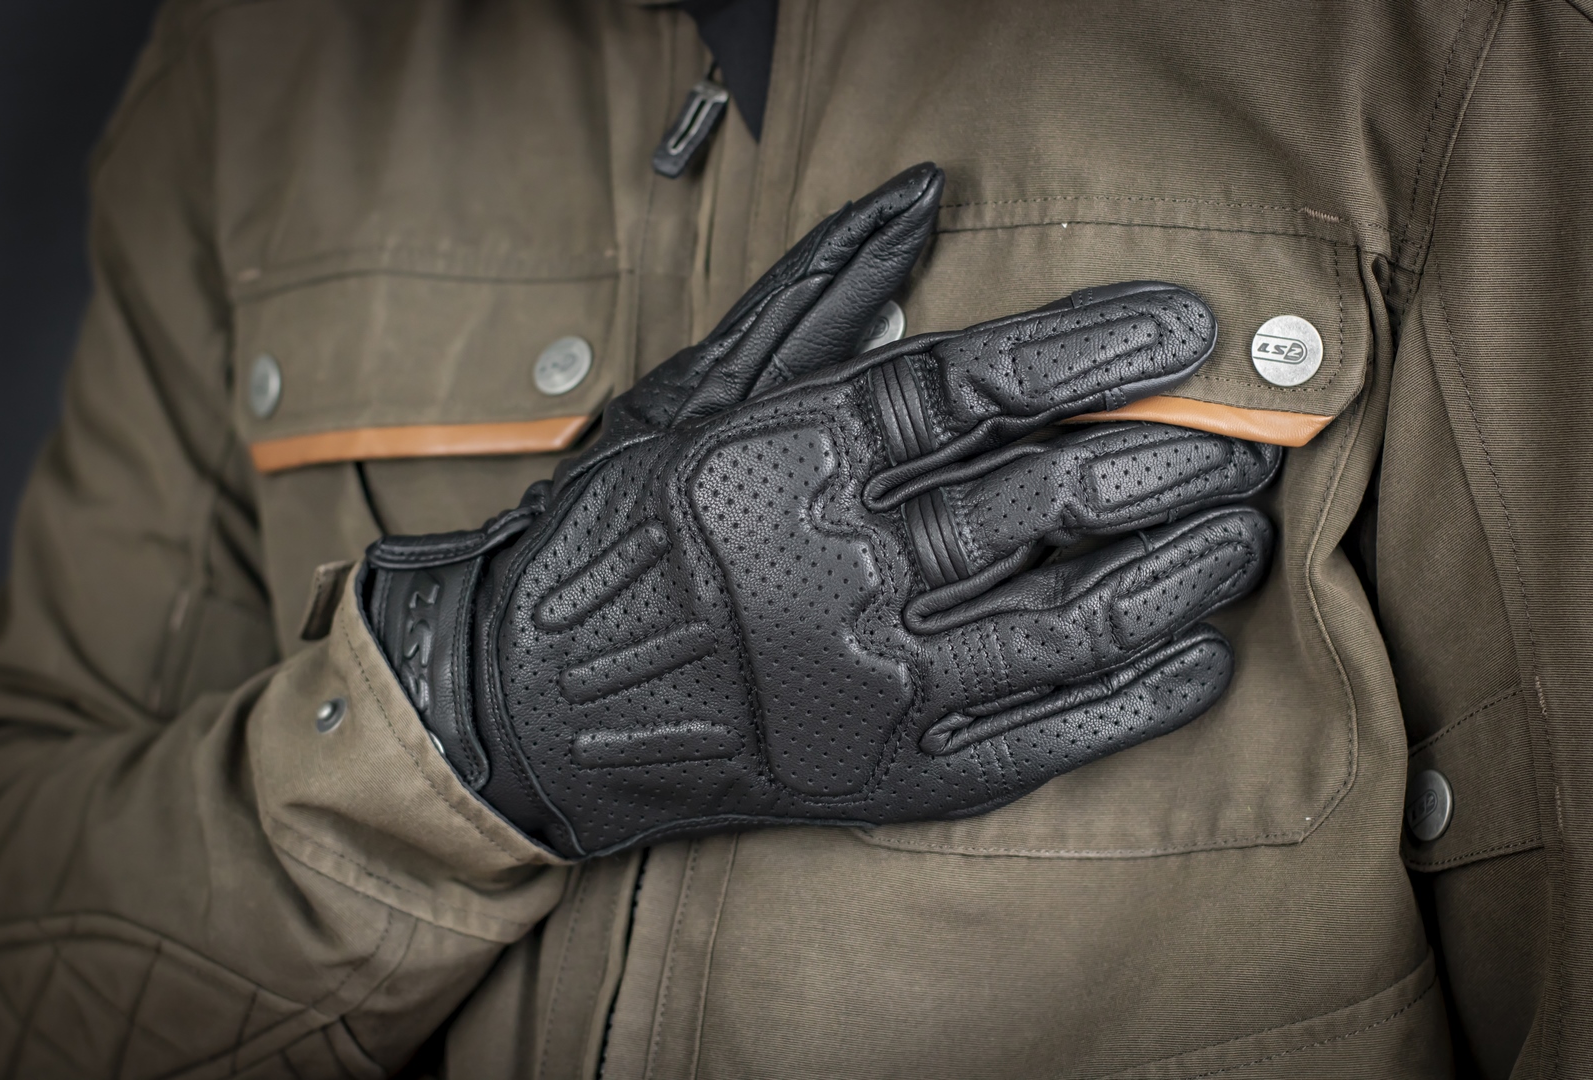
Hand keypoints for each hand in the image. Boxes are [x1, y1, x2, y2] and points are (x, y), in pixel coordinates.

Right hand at [366, 170, 1278, 858]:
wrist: (535, 700)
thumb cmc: (618, 536)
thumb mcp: (695, 393)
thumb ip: (812, 294)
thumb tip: (918, 199)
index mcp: (794, 462)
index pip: (975, 388)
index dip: (1092, 352)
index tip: (1187, 331)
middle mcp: (840, 571)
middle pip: (1042, 502)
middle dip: (1168, 462)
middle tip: (1245, 442)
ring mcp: (869, 682)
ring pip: (1066, 620)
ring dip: (1175, 573)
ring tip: (1244, 536)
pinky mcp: (887, 773)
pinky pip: (1036, 739)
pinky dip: (1132, 702)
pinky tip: (1201, 661)